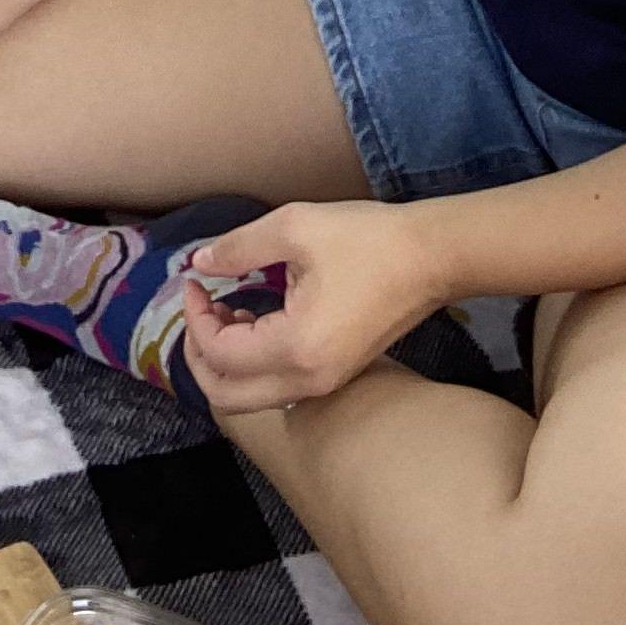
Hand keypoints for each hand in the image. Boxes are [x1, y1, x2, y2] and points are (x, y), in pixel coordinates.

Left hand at [168, 199, 453, 414]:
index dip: (195, 317)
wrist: (432, 257)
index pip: (220, 354)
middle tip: (198, 310)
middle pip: (228, 397)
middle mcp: (308, 380)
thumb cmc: (367, 239)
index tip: (193, 281)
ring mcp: (326, 384)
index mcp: (296, 348)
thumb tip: (198, 264)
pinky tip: (255, 318)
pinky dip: (253, 362)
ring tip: (228, 309)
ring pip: (252, 397)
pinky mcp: (336, 375)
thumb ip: (237, 248)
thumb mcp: (294, 227)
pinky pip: (277, 386)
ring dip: (227, 361)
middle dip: (199, 356)